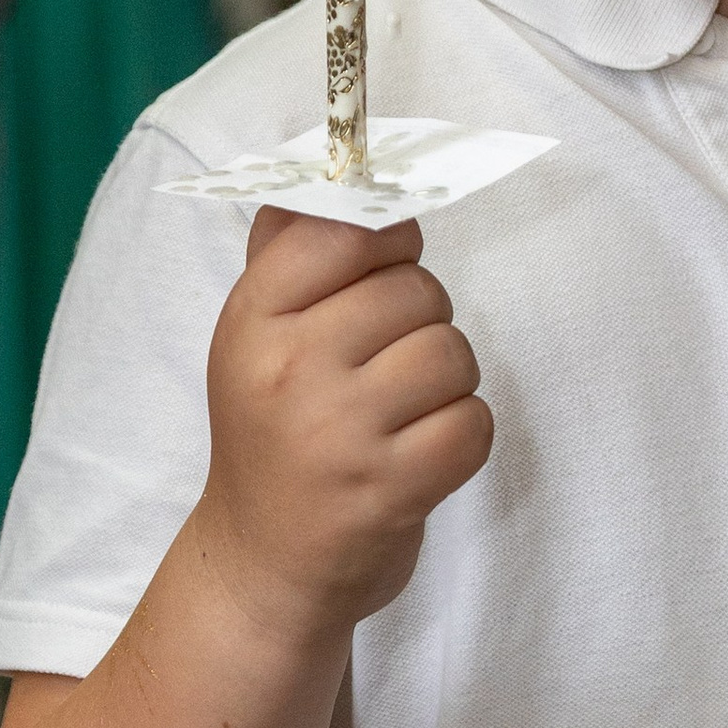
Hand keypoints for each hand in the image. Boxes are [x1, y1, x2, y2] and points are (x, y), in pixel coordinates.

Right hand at [189, 208, 490, 645]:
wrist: (262, 565)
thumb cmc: (275, 438)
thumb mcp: (256, 338)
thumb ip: (290, 251)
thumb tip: (331, 162)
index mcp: (253, 320)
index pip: (345, 228)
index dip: (388, 240)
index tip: (384, 267)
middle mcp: (290, 369)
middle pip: (415, 290)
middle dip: (422, 322)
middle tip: (385, 367)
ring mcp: (340, 433)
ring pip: (452, 353)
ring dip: (448, 383)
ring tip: (402, 414)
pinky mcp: (388, 490)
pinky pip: (474, 422)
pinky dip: (463, 437)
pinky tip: (421, 454)